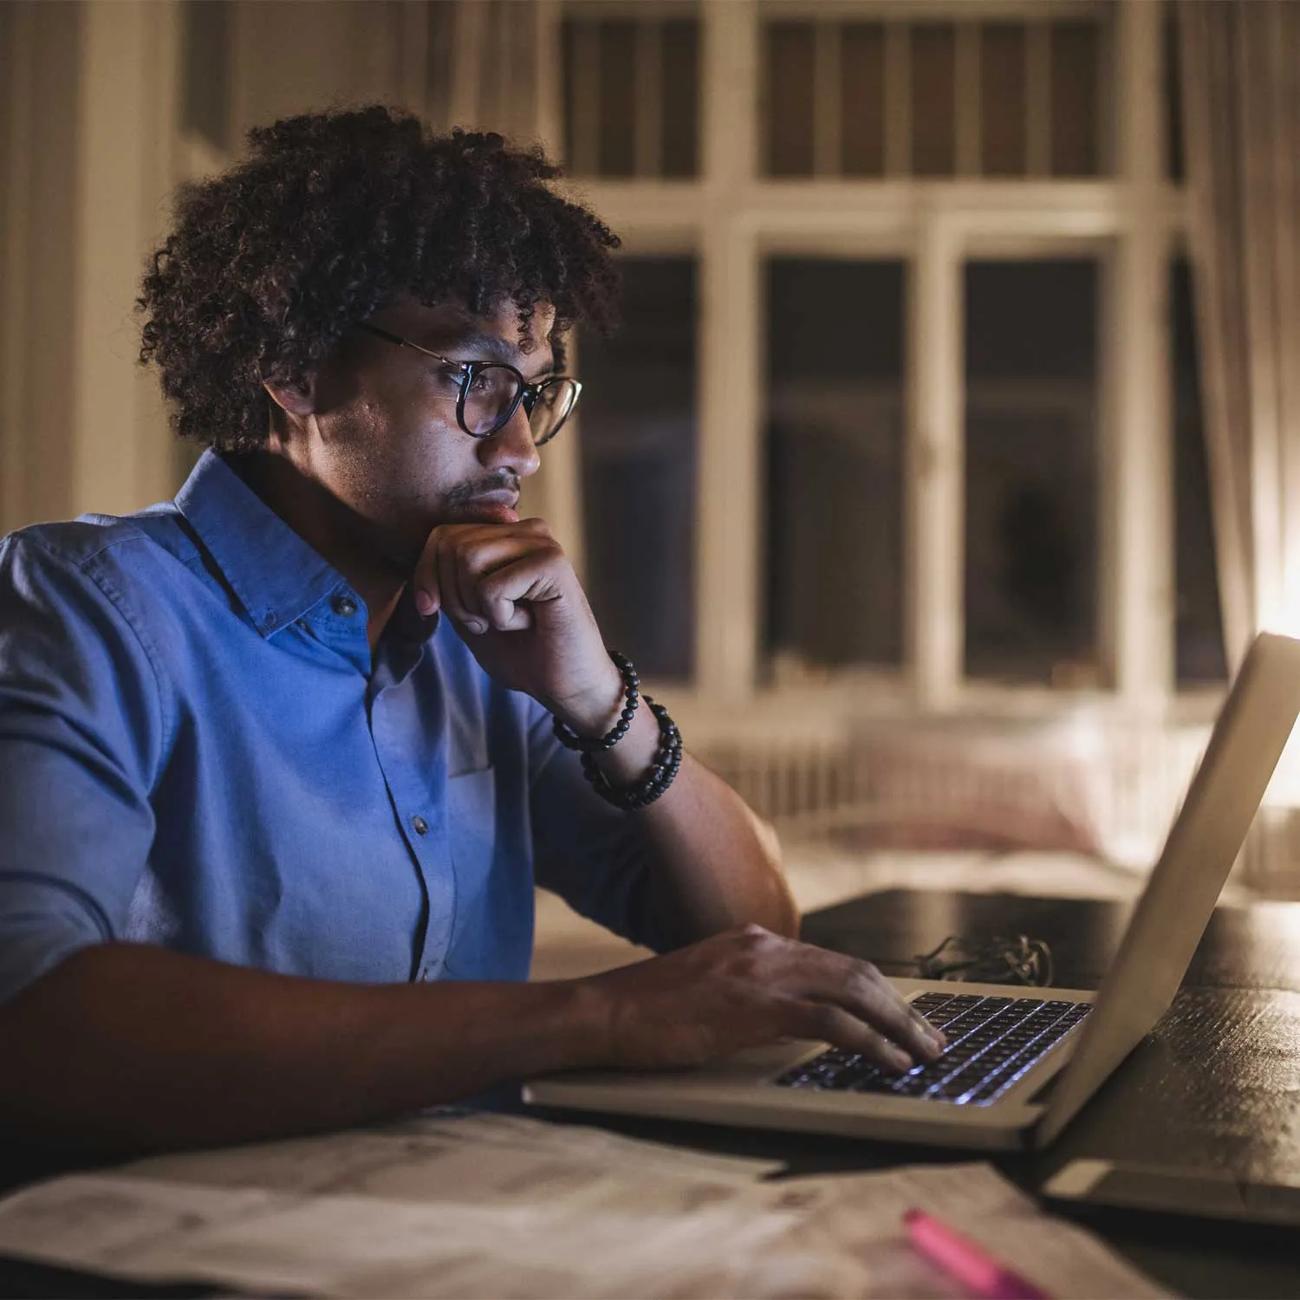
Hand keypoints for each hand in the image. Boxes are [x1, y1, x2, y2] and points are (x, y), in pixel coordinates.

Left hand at [411, 519, 621, 730]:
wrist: (566, 685)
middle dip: (454, 596)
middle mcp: (527, 531)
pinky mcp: (553, 565)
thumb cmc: (521, 651)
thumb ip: (446, 580)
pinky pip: (492, 587)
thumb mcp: (467, 611)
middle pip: (452, 546)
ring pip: (468, 559)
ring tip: (507, 621)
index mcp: (507, 536)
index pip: (442, 535)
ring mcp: (543, 544)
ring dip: (476, 606)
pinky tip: (529, 623)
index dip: (426, 575)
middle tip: (485, 622)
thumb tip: (425, 557)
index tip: (431, 608)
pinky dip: (501, 617)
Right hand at [578, 924, 946, 1072]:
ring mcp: (761, 972)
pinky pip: (831, 1022)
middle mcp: (765, 946)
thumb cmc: (647, 1009)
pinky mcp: (755, 1005)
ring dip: (899, 1024)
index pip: (833, 961)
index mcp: (754, 940)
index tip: (903, 1015)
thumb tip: (787, 1017)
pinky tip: (892, 1061)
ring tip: (928, 1052)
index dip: (877, 989)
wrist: (607, 1011)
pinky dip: (870, 1040)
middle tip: (933, 1037)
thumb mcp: (706, 985)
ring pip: (853, 990)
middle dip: (901, 1006)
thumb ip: (748, 990)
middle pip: (855, 971)